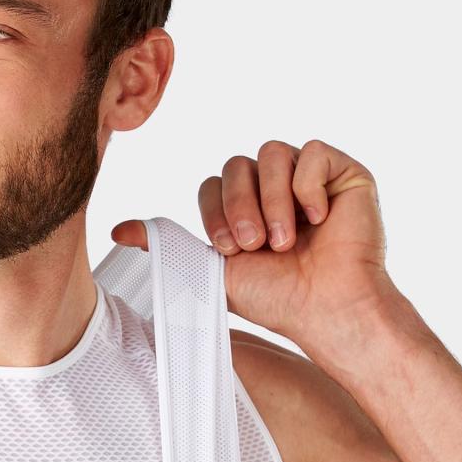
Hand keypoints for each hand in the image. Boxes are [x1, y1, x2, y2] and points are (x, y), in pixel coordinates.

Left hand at [110, 138, 391, 345]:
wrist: (328, 309)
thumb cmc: (278, 299)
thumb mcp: (211, 272)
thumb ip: (167, 245)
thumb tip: (117, 231)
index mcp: (245, 207)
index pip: (215, 182)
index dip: (216, 211)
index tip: (230, 250)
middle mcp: (275, 188)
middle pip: (238, 165)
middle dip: (239, 206)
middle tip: (254, 245)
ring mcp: (310, 179)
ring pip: (272, 153)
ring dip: (271, 200)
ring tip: (284, 240)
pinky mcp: (344, 174)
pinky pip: (313, 152)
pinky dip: (308, 187)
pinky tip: (318, 220)